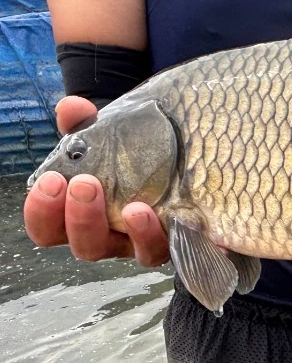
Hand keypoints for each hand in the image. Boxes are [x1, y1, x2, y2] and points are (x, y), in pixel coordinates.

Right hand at [23, 96, 168, 266]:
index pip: (49, 228)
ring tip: (131, 206)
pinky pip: (168, 247)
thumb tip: (72, 108)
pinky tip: (154, 213)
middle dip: (82, 219)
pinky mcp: (178, 239)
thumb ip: (84, 124)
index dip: (42, 211)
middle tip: (84, 185)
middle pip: (87, 247)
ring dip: (133, 231)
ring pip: (133, 254)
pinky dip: (158, 234)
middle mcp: (113, 235)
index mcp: (82, 214)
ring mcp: (147, 241)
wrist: (179, 156)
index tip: (51, 180)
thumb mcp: (105, 135)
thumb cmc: (128, 153)